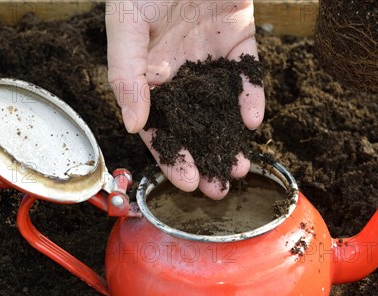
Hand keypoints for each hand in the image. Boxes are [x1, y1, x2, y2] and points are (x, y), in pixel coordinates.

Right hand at [106, 0, 264, 199]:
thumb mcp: (126, 24)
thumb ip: (126, 74)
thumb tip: (133, 125)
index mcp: (147, 71)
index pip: (159, 125)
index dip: (172, 156)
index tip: (187, 183)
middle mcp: (179, 69)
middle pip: (194, 123)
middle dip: (207, 157)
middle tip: (221, 189)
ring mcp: (209, 53)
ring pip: (222, 105)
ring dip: (231, 137)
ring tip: (243, 167)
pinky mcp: (237, 34)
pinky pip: (246, 72)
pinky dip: (250, 95)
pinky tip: (251, 120)